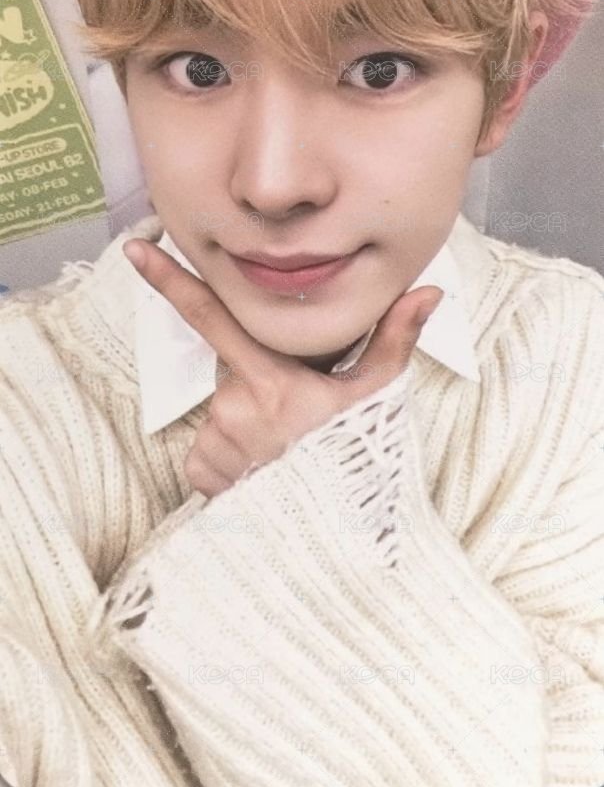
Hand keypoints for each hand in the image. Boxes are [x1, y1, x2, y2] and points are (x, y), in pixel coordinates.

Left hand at [123, 238, 443, 497]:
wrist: (332, 536)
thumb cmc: (355, 457)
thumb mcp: (376, 397)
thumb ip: (394, 340)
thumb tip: (429, 291)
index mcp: (273, 380)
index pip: (213, 317)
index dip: (171, 281)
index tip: (134, 250)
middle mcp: (235, 407)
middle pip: (231, 370)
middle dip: (256, 380)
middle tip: (293, 413)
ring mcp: (217, 441)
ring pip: (221, 411)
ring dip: (245, 420)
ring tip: (283, 449)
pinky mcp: (204, 471)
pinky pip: (208, 449)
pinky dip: (229, 455)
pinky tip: (262, 470)